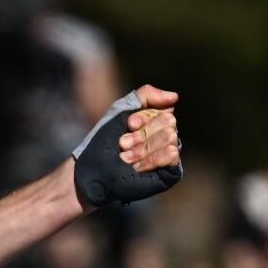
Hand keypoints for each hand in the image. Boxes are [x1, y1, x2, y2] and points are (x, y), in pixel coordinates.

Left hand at [73, 85, 182, 211]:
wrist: (93, 171)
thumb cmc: (104, 142)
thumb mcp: (121, 110)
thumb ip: (145, 95)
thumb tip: (175, 97)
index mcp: (155, 120)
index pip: (163, 108)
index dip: (143, 117)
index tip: (128, 125)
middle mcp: (165, 136)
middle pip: (169, 121)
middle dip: (142, 134)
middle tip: (123, 145)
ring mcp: (168, 154)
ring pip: (170, 137)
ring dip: (143, 149)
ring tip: (126, 159)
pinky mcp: (169, 172)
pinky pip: (172, 155)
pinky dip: (151, 159)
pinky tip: (137, 168)